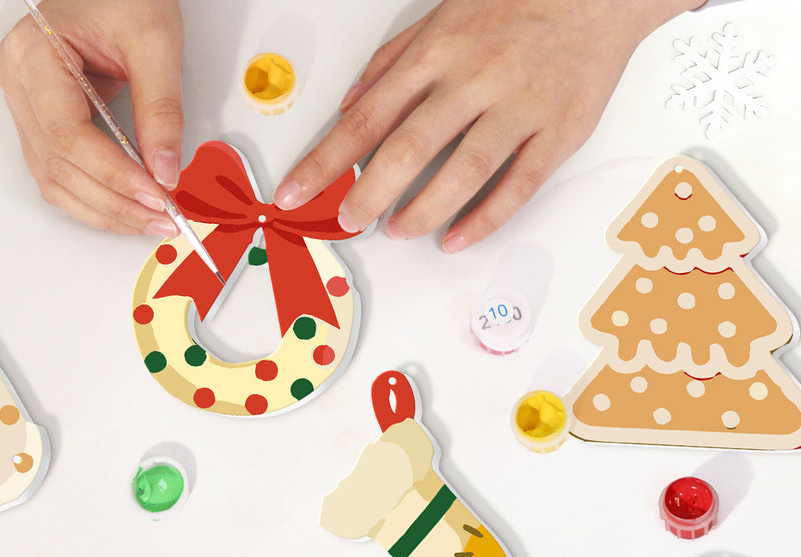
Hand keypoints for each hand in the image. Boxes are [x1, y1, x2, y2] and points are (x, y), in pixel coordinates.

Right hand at [0, 0, 182, 234]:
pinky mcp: (39, 122)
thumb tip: (164, 171)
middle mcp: (16, 81)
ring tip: (149, 221)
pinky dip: (95, 199)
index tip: (156, 195)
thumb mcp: (154, 41)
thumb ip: (161, 109)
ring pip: (55, 181)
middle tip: (162, 219)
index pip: (69, 136)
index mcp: (32, 53)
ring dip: (105, 210)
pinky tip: (127, 209)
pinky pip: (59, 175)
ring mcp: (22, 104)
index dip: (114, 175)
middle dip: (115, 202)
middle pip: (60, 166)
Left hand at [273, 0, 696, 250]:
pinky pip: (517, 186)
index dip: (325, 161)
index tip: (293, 193)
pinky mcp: (557, 133)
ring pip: (463, 171)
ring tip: (398, 230)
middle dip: (369, 193)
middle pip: (408, 148)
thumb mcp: (440, 19)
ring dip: (423, 210)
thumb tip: (349, 106)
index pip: (366, 118)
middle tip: (348, 221)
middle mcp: (473, 81)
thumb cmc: (513, 6)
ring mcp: (518, 108)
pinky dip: (483, 219)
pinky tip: (455, 239)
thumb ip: (391, 64)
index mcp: (436, 54)